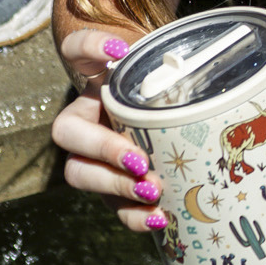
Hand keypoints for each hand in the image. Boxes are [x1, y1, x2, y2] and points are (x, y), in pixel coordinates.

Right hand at [51, 27, 170, 236]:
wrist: (173, 115)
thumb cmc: (170, 87)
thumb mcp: (173, 71)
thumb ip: (179, 62)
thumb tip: (197, 64)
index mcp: (98, 77)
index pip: (77, 51)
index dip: (91, 46)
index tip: (120, 51)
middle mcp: (87, 114)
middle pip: (68, 132)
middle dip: (102, 148)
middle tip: (138, 159)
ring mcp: (94, 154)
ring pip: (81, 173)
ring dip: (114, 186)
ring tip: (150, 190)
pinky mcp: (113, 186)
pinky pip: (113, 204)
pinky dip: (134, 215)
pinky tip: (159, 218)